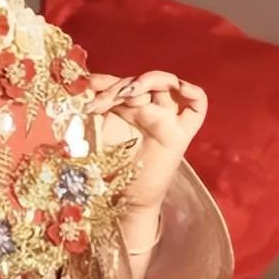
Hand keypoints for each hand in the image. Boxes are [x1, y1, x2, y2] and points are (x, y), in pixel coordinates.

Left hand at [85, 70, 207, 214]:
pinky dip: (192, 91)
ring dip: (145, 82)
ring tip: (124, 95)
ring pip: (167, 85)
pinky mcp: (180, 135)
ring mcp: (167, 120)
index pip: (121, 81)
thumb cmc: (108, 169)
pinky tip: (177, 89)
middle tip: (99, 103)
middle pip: (142, 81)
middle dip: (118, 86)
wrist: (123, 199)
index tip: (85, 86)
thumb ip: (93, 109)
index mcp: (128, 107)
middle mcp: (149, 109)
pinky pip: (198, 106)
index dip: (104, 80)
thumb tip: (81, 86)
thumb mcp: (94, 131)